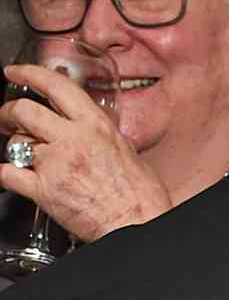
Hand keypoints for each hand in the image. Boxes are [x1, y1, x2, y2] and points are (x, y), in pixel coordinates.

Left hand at [0, 61, 168, 241]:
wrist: (138, 226)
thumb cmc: (143, 200)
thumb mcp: (130, 155)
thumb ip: (103, 139)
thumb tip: (92, 134)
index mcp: (97, 128)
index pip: (55, 86)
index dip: (29, 74)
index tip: (16, 73)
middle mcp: (73, 141)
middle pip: (24, 110)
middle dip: (9, 112)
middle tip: (8, 118)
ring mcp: (55, 164)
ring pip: (16, 142)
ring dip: (14, 146)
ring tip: (23, 154)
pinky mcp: (43, 190)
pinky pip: (7, 173)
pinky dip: (5, 173)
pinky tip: (11, 175)